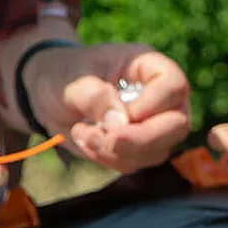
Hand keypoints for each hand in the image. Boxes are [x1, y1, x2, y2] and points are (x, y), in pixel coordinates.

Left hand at [28, 44, 190, 171]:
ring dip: (118, 152)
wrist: (50, 93)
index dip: (151, 105)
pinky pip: (137, 162)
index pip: (174, 86)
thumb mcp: (70, 80)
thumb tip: (120, 123)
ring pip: (159, 150)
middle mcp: (158, 95)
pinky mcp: (140, 146)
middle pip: (177, 125)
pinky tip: (87, 141)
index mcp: (146, 65)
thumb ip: (93, 96)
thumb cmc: (63, 75)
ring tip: (83, 134)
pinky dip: (109, 159)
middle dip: (140, 140)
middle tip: (106, 140)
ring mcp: (153, 123)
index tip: (117, 112)